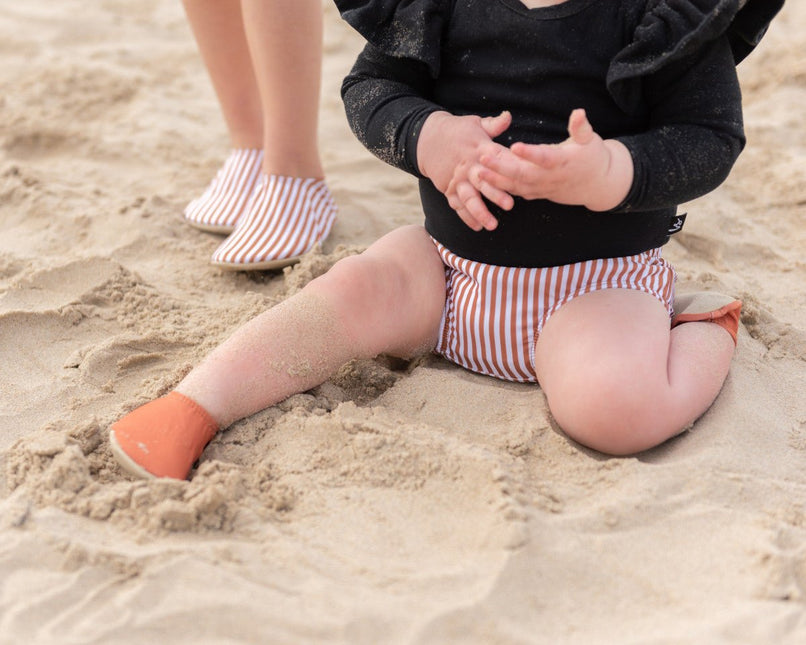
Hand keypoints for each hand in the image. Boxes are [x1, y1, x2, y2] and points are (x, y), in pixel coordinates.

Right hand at [417, 110, 516, 230]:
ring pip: (468, 199)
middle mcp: (468, 167)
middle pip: (482, 182)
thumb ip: (494, 124)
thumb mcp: (475, 123)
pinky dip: (467, 217)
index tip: (521, 177)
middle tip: (509, 205)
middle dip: (495, 194)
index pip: (496, 160)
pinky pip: (457, 206)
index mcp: (479, 150)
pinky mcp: (449, 190)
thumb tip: (508, 116)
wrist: (427, 140)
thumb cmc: (458, 131)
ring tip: (492, 225)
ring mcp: (457, 181)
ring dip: (479, 213)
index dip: (508, 168)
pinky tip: (478, 227)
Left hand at [478, 109, 633, 211]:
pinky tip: (483, 182)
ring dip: (496, 180)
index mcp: (563, 161)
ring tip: (476, 171)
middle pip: (523, 174)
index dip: (530, 154)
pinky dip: (499, 189)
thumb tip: (579, 111)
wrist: (596, 185)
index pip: (545, 158)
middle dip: (501, 168)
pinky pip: (515, 193)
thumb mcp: (591, 140)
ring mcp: (542, 188)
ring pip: (516, 187)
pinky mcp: (536, 194)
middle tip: (482, 157)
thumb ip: (581, 127)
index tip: (514, 146)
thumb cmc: (592, 157)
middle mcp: (550, 177)